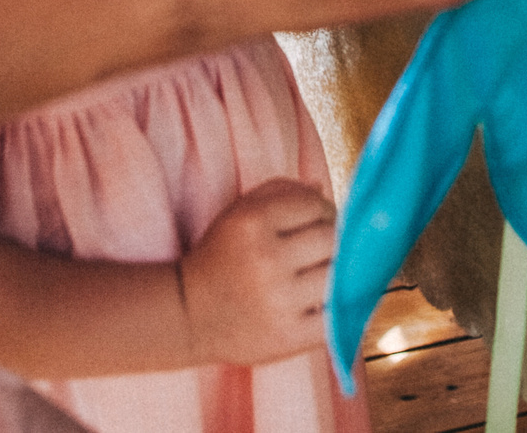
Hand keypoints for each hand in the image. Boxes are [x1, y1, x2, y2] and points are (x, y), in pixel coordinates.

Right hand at [179, 180, 335, 366]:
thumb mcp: (237, 213)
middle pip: (332, 239)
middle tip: (322, 249)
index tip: (319, 221)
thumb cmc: (219, 258)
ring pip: (338, 276)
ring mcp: (280, 300)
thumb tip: (322, 189)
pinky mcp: (290, 335)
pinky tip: (323, 301)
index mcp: (253, 222)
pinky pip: (337, 316)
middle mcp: (267, 259)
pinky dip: (338, 308)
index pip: (316, 205)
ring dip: (337, 273)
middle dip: (333, 241)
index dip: (324, 211)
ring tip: (321, 273)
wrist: (188, 314)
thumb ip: (279, 191)